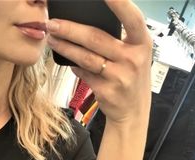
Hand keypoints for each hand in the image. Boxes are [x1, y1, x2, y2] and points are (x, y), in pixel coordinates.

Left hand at [46, 0, 152, 124]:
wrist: (132, 112)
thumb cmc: (131, 77)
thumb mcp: (135, 54)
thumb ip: (120, 38)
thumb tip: (87, 21)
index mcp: (142, 42)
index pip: (132, 17)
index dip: (119, 3)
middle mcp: (133, 59)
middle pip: (96, 38)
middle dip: (71, 29)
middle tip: (53, 22)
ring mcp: (119, 76)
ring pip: (85, 57)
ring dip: (65, 47)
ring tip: (51, 38)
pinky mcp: (106, 91)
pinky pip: (83, 73)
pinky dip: (73, 65)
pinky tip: (66, 59)